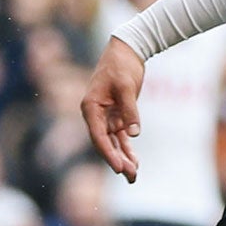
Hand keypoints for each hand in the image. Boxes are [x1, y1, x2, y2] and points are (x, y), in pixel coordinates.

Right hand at [80, 36, 145, 181]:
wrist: (127, 50)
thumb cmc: (122, 65)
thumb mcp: (126, 86)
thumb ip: (130, 110)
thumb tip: (133, 134)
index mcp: (91, 107)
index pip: (98, 136)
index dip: (108, 153)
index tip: (118, 167)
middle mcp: (95, 114)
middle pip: (105, 143)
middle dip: (117, 160)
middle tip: (130, 176)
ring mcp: (106, 116)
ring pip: (113, 143)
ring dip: (123, 158)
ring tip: (134, 176)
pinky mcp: (117, 115)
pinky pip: (121, 136)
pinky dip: (128, 148)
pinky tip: (135, 163)